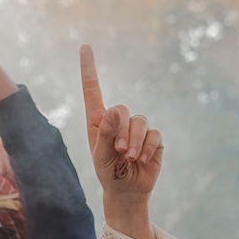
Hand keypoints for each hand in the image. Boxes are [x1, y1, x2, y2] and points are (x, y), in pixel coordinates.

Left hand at [80, 45, 162, 238]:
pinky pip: (154, 134)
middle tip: (119, 151)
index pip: (93, 90)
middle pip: (122, 109)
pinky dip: (148, 147)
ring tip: (130, 158)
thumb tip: (113, 110)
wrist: (127, 190)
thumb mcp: (100, 156)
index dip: (89, 69)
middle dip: (121, 131)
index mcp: (98, 121)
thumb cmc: (108, 173)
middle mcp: (117, 120)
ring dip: (135, 141)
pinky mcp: (153, 138)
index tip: (85, 47)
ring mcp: (136, 128)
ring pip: (140, 121)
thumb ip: (104, 134)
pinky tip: (142, 160)